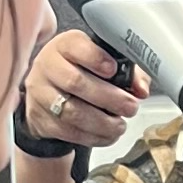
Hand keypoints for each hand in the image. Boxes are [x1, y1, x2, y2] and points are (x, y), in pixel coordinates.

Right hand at [21, 29, 144, 151]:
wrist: (48, 95)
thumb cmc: (81, 73)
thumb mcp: (103, 62)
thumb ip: (127, 71)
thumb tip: (141, 89)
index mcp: (65, 46)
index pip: (75, 46)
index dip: (96, 58)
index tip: (114, 70)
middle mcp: (48, 66)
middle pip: (75, 82)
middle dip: (109, 98)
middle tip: (130, 107)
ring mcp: (41, 94)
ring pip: (72, 111)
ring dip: (102, 123)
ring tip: (120, 125)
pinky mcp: (41, 119)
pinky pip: (68, 131)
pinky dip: (93, 137)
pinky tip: (107, 134)